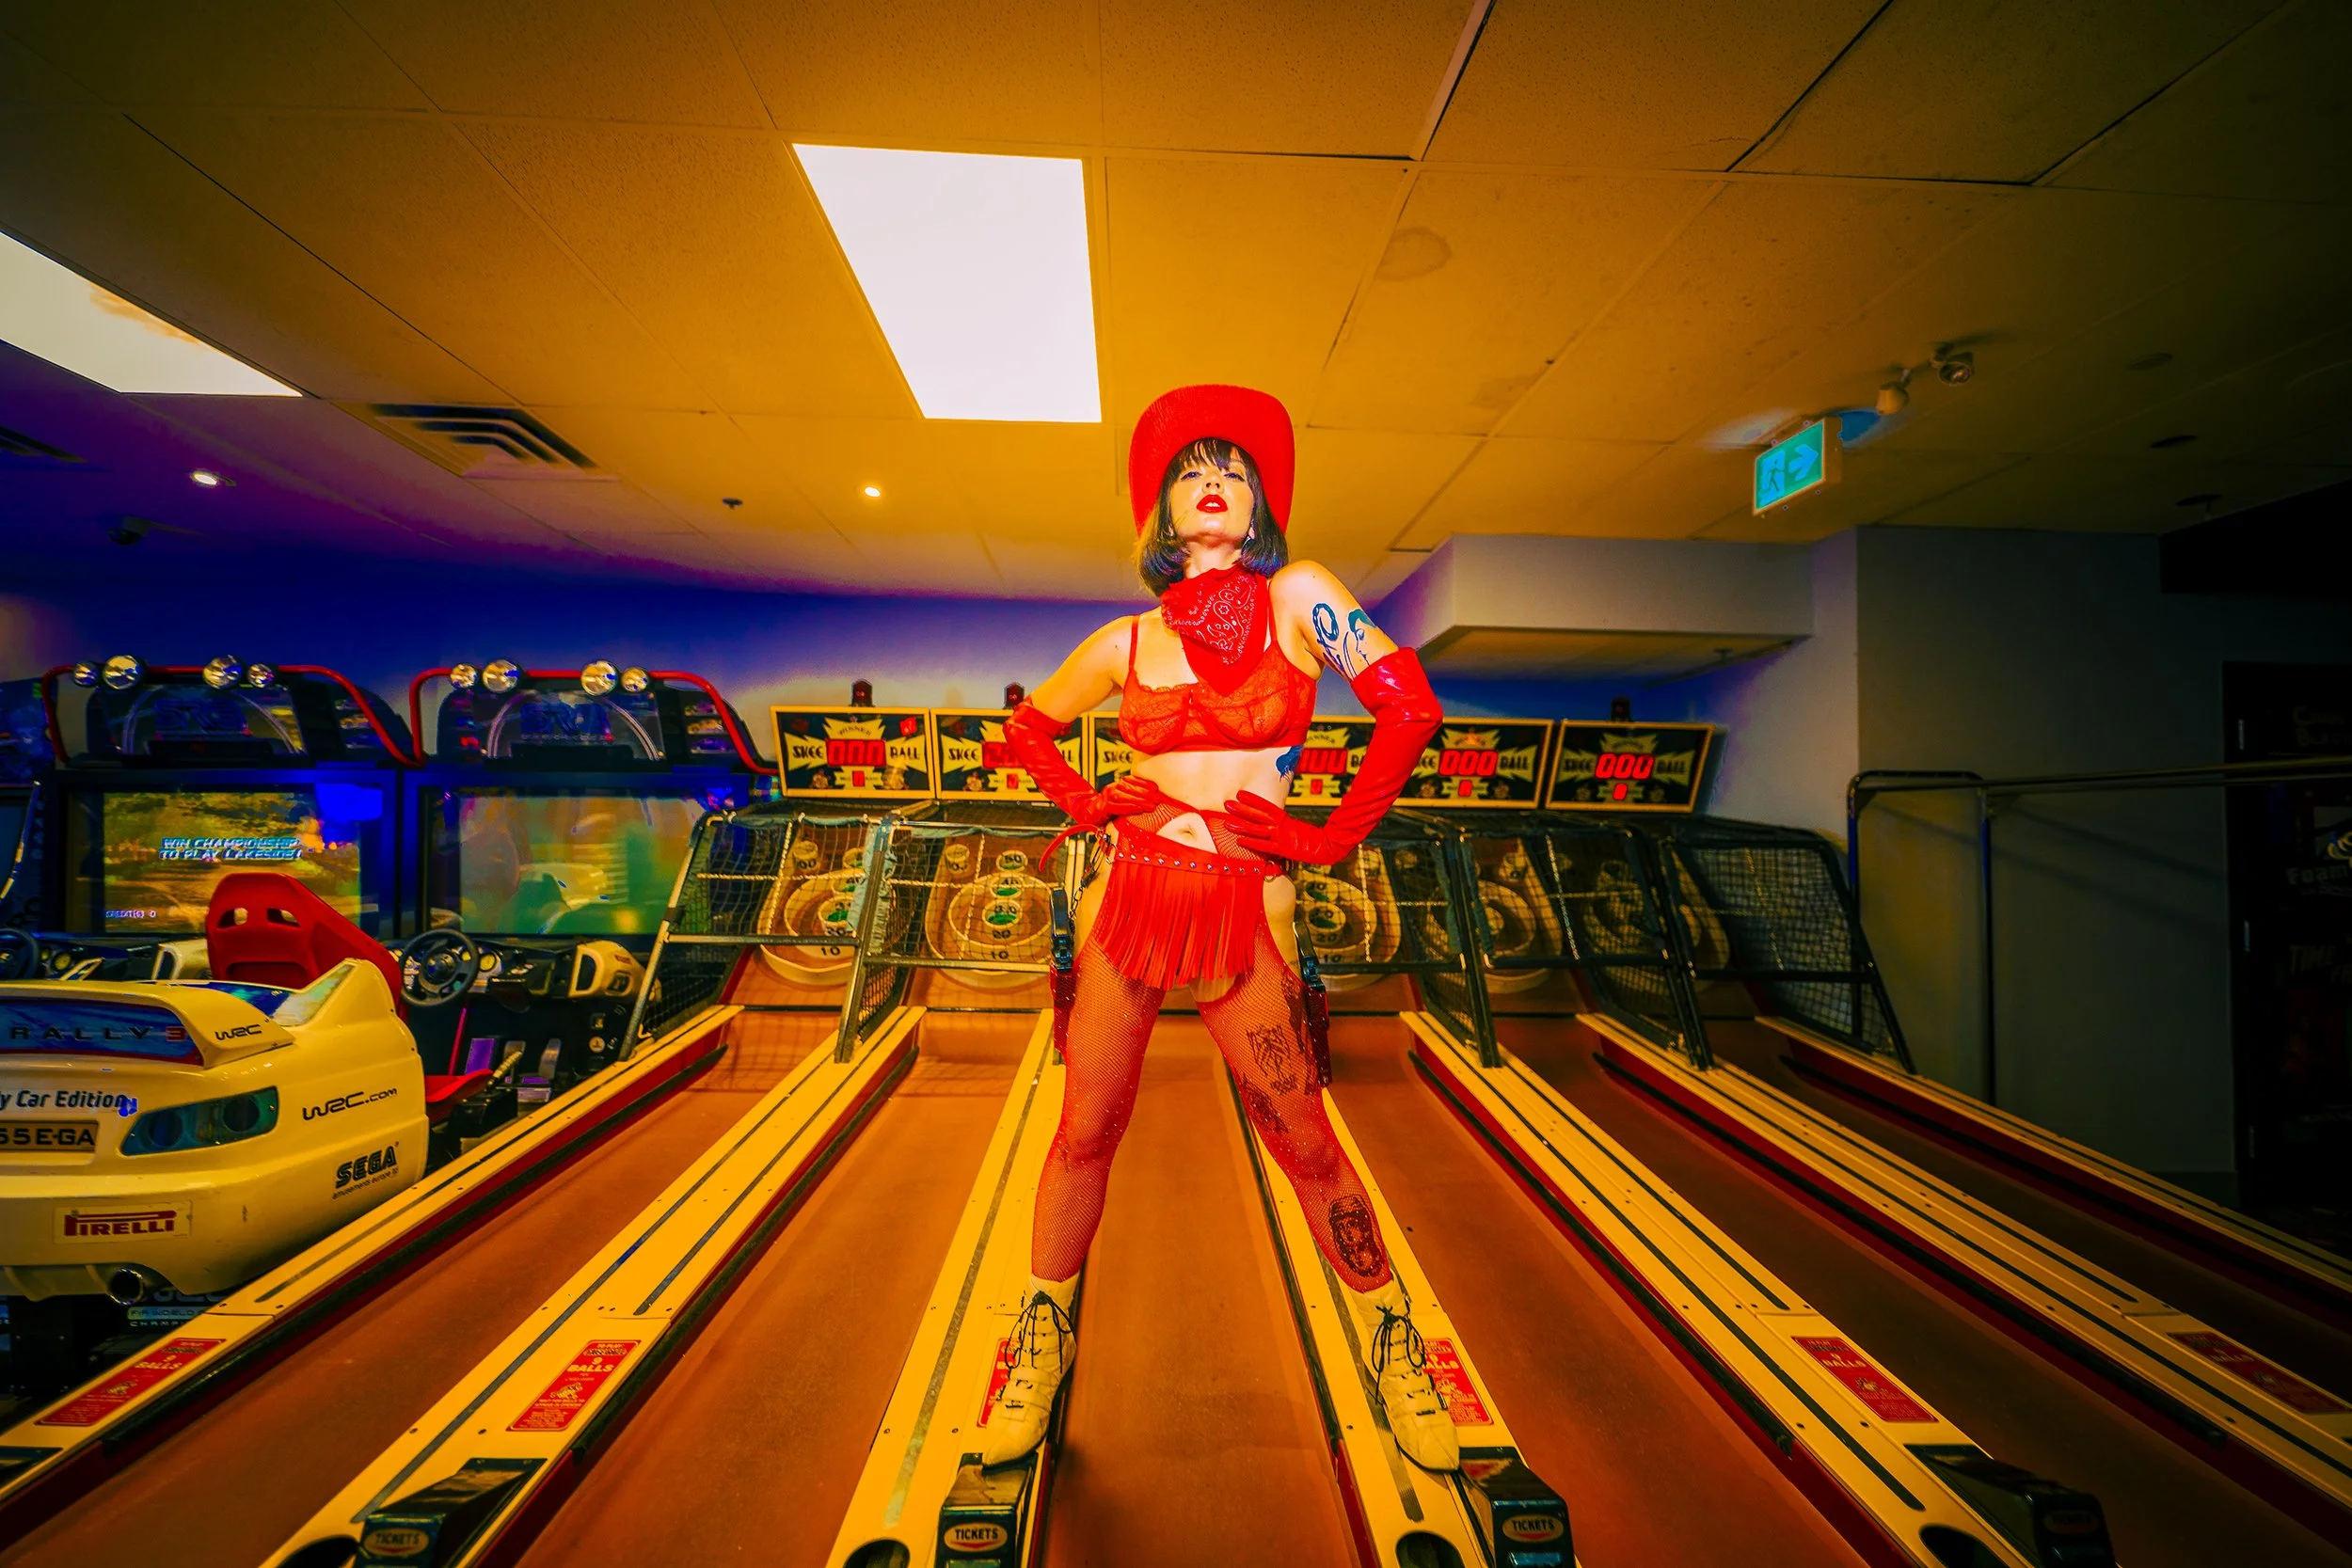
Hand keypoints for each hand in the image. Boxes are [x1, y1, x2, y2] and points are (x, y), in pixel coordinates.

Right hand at [1099, 774, 1168, 817]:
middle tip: (1158, 800)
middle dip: (1146, 794)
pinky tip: (1139, 810)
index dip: (1144, 783)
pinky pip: (1117, 807)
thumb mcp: (1121, 801)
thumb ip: (1133, 798)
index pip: (1132, 780)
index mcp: (1118, 785)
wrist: (1088, 813)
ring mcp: (1107, 797)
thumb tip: (1152, 800)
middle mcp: (1112, 788)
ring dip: (1140, 801)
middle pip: (1131, 788)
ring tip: (1152, 806)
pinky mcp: (1103, 807)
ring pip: (1125, 797)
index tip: (1156, 788)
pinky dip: (1129, 808)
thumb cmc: (1108, 809)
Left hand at [1225, 790, 1352, 864]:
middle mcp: (1280, 825)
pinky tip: (1238, 841)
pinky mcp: (1281, 849)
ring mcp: (1280, 837)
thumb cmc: (1311, 838)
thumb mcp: (1295, 828)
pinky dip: (1250, 843)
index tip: (1240, 794)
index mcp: (1284, 818)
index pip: (1265, 806)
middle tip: (1227, 804)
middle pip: (1257, 815)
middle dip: (1241, 810)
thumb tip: (1271, 824)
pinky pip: (1263, 846)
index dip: (1252, 799)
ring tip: (1227, 822)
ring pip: (1257, 830)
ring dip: (1241, 826)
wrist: (1326, 846)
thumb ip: (1282, 825)